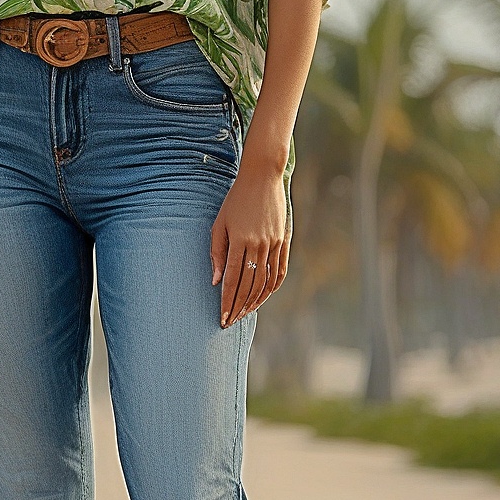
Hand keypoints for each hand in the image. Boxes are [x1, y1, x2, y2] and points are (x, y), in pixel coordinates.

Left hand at [210, 155, 288, 326]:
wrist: (262, 177)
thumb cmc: (235, 200)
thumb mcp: (219, 223)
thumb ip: (217, 252)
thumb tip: (216, 281)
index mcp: (239, 241)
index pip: (232, 280)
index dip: (226, 301)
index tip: (222, 318)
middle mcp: (259, 245)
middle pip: (248, 286)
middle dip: (238, 307)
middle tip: (230, 321)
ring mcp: (273, 244)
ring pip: (264, 282)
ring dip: (254, 302)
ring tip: (244, 314)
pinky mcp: (283, 242)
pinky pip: (279, 271)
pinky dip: (271, 288)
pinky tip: (263, 298)